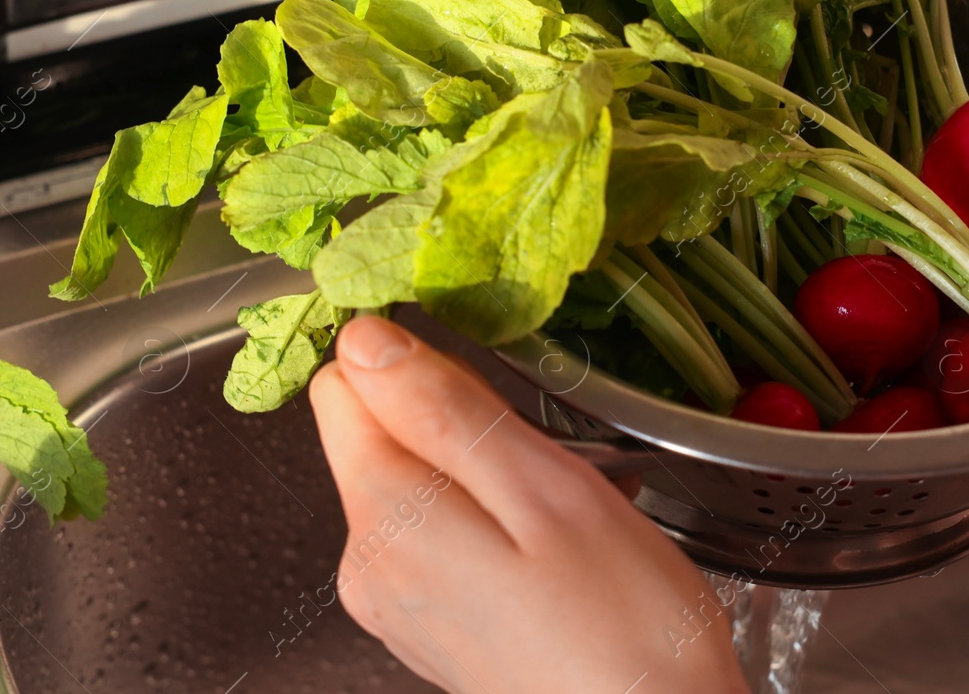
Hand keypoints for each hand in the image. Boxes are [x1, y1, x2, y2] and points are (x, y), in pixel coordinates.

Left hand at [308, 316, 749, 693]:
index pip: (344, 383)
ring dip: (488, 468)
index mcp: (389, 518)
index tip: (492, 387)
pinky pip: (442, 530)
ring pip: (419, 477)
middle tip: (548, 463)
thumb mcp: (547, 490)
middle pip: (383, 430)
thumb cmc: (624, 630)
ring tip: (564, 510)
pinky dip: (495, 515)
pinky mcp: (430, 622)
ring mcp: (396, 600)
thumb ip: (446, 411)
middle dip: (461, 419)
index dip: (418, 362)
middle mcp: (370, 563)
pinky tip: (555, 547)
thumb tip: (364, 339)